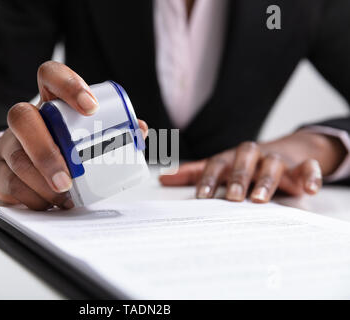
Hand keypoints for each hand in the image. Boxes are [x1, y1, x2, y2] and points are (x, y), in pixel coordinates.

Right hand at [0, 61, 147, 209]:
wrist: (24, 167)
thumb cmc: (62, 147)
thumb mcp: (83, 134)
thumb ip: (113, 130)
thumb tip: (139, 130)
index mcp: (49, 103)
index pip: (50, 76)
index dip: (68, 85)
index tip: (91, 108)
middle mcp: (24, 119)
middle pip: (22, 118)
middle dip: (46, 151)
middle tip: (69, 178)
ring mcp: (8, 144)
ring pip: (16, 157)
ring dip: (42, 181)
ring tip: (65, 197)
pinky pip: (9, 183)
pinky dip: (33, 197)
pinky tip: (49, 203)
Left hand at [159, 131, 346, 202]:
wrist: (281, 152)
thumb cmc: (243, 166)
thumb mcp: (219, 168)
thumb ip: (194, 174)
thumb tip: (163, 178)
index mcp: (230, 158)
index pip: (216, 165)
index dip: (209, 179)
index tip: (201, 197)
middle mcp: (252, 157)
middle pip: (244, 160)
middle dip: (237, 178)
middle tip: (232, 198)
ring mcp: (276, 160)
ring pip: (272, 164)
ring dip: (265, 180)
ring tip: (259, 199)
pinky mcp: (299, 167)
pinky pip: (307, 168)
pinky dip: (310, 176)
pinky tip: (310, 189)